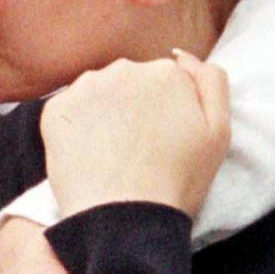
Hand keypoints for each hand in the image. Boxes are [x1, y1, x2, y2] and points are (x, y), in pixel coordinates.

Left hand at [40, 51, 229, 217]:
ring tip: (112, 153)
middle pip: (128, 83)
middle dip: (132, 107)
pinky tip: (89, 154)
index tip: (162, 138)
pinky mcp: (55, 109)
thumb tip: (181, 55)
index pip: (162, 82)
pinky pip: (69, 111)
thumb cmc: (178, 180)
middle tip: (137, 149)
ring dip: (103, 114)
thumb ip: (210, 81)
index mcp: (165, 72)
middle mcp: (123, 69)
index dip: (163, 111)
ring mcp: (85, 87)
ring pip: (97, 94)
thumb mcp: (219, 131)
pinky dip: (76, 128)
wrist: (125, 217)